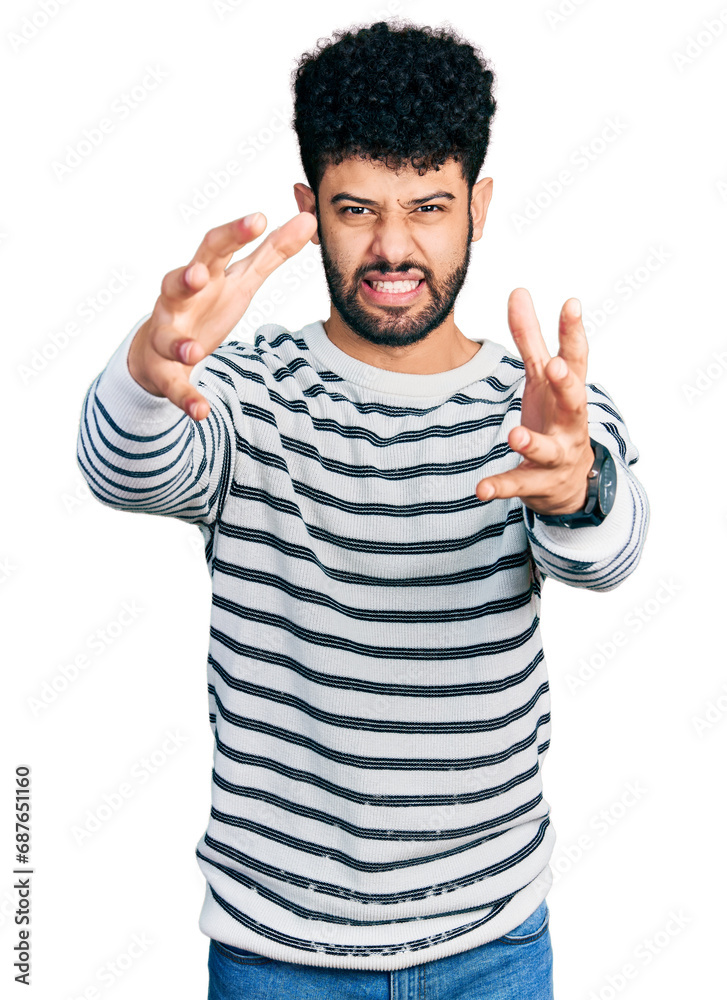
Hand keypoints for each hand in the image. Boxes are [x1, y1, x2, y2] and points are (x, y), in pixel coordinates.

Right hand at [127, 210, 317, 418]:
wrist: (156, 352)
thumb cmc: (204, 306)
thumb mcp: (240, 279)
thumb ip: (271, 252)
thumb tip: (307, 220)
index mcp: (202, 276)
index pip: (214, 247)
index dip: (234, 233)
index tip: (258, 218)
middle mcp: (178, 302)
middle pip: (178, 282)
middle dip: (186, 278)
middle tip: (199, 274)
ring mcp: (168, 336)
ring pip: (167, 336)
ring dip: (179, 344)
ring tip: (194, 351)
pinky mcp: (166, 372)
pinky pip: (174, 386)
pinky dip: (186, 398)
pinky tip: (201, 411)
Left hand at [475, 288, 593, 515]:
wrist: (571, 482)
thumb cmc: (555, 418)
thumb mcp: (542, 378)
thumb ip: (530, 337)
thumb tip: (518, 290)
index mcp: (568, 392)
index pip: (575, 358)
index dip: (573, 332)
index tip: (571, 304)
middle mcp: (570, 423)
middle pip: (575, 401)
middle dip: (567, 384)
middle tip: (555, 367)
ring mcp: (557, 455)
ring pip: (548, 449)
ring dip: (532, 441)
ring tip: (514, 434)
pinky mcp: (538, 482)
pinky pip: (519, 484)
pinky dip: (501, 486)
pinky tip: (481, 488)